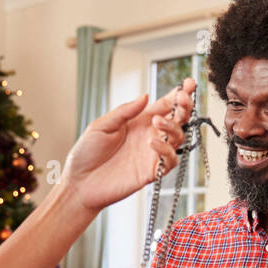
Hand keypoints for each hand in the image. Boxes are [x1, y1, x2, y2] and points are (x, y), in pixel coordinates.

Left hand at [60, 78, 196, 212]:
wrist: (79, 183)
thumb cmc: (87, 153)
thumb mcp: (102, 125)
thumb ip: (125, 111)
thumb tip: (146, 96)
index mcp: (138, 121)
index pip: (164, 105)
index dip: (178, 94)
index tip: (189, 83)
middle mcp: (149, 135)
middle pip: (178, 119)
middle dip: (184, 107)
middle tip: (181, 101)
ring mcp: (152, 154)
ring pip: (178, 137)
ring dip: (173, 126)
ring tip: (156, 122)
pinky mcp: (152, 172)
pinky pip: (171, 160)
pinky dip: (166, 150)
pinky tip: (152, 143)